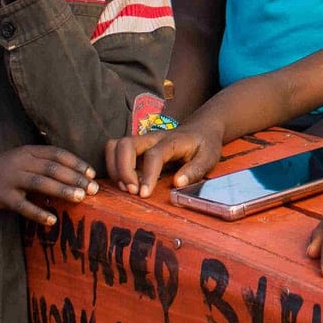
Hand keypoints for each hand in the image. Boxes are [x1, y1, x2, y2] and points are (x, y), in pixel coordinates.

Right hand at [0, 145, 97, 225]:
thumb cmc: (3, 169)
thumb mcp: (23, 160)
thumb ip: (43, 164)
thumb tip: (74, 176)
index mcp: (29, 152)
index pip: (57, 154)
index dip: (76, 163)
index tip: (92, 173)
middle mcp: (21, 162)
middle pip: (53, 168)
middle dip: (75, 178)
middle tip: (93, 189)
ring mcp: (11, 178)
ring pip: (41, 183)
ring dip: (62, 190)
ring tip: (80, 198)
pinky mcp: (1, 196)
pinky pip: (22, 206)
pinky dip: (38, 213)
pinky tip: (52, 220)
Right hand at [104, 117, 223, 196]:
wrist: (201, 128)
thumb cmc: (204, 144)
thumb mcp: (208, 157)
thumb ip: (195, 170)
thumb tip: (178, 183)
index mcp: (172, 141)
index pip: (154, 155)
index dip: (147, 175)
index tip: (144, 194)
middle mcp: (152, 138)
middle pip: (125, 144)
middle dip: (122, 169)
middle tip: (132, 191)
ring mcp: (142, 141)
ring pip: (115, 146)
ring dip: (114, 169)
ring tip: (126, 188)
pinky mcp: (136, 147)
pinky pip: (115, 152)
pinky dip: (114, 168)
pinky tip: (126, 183)